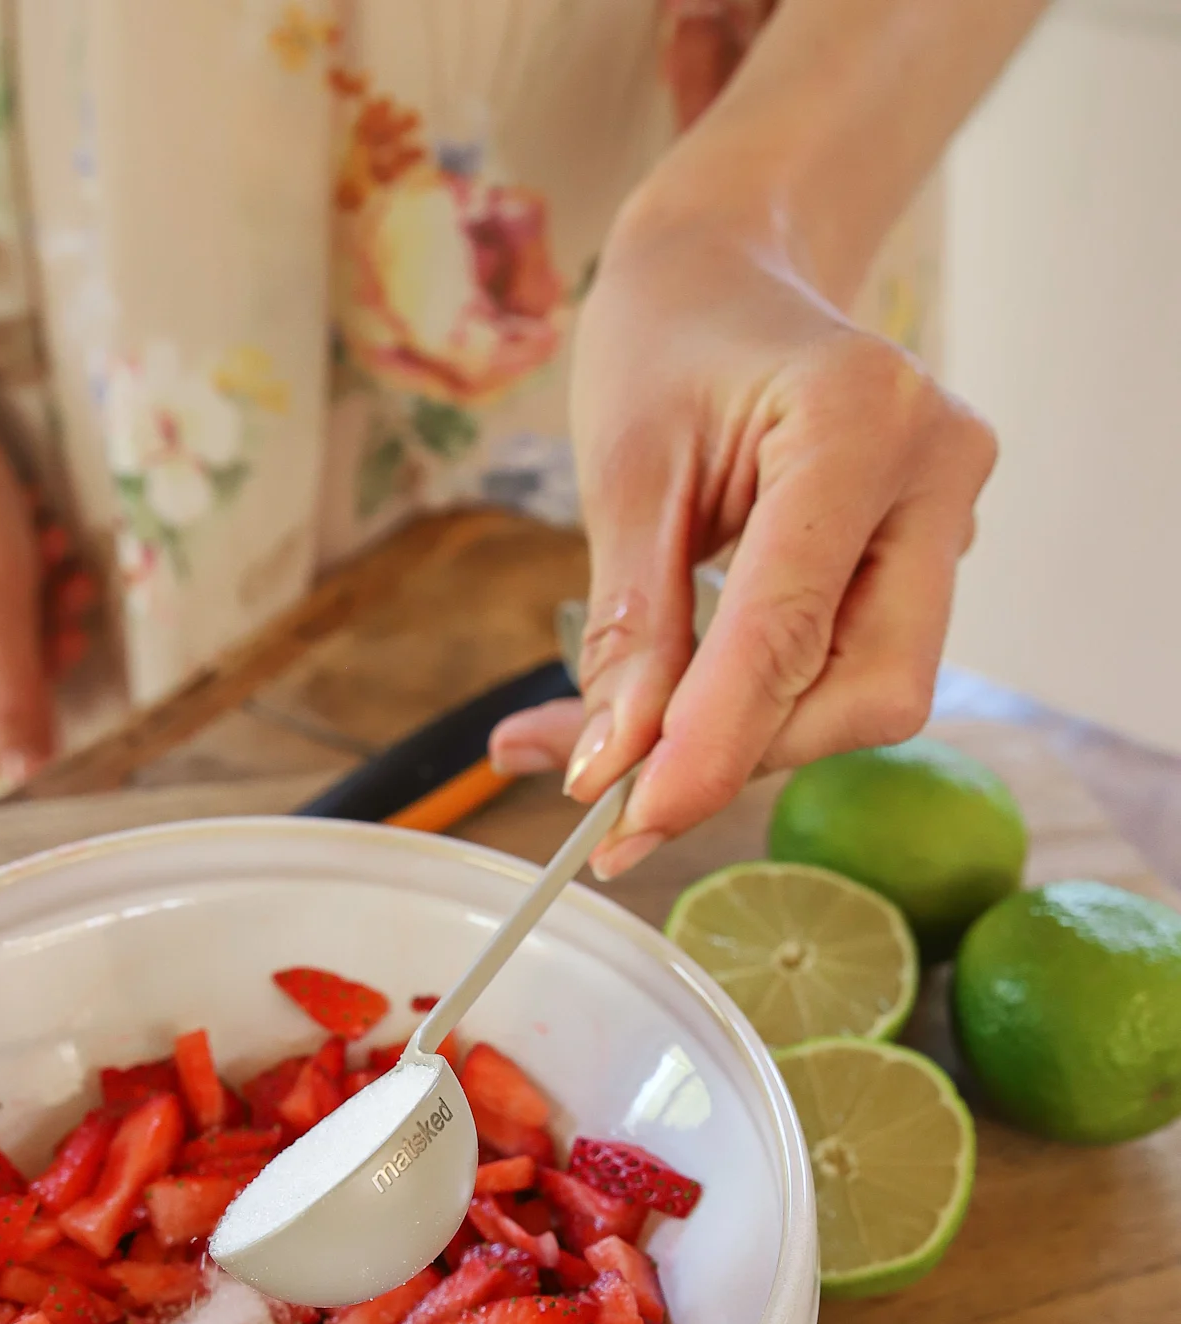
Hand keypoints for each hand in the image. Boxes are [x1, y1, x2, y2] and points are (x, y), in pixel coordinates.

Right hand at [0, 389, 93, 781]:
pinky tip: (36, 531)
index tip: (75, 650)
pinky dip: (7, 571)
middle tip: (76, 591)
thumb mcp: (2, 609)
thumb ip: (18, 696)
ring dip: (33, 597)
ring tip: (61, 552)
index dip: (31, 698)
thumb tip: (28, 772)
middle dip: (37, 633)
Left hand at [489, 210, 996, 877]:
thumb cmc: (667, 341)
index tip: (627, 820)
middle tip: (619, 782)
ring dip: (745, 740)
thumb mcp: (622, 474)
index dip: (712, 744)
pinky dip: (759, 706)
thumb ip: (627, 628)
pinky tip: (673, 708)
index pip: (793, 628)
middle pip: (871, 690)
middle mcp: (935, 471)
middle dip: (746, 751)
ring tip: (617, 744)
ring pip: (870, 696)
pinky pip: (854, 667)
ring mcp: (947, 516)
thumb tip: (609, 770)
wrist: (730, 270)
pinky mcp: (928, 555)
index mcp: (859, 421)